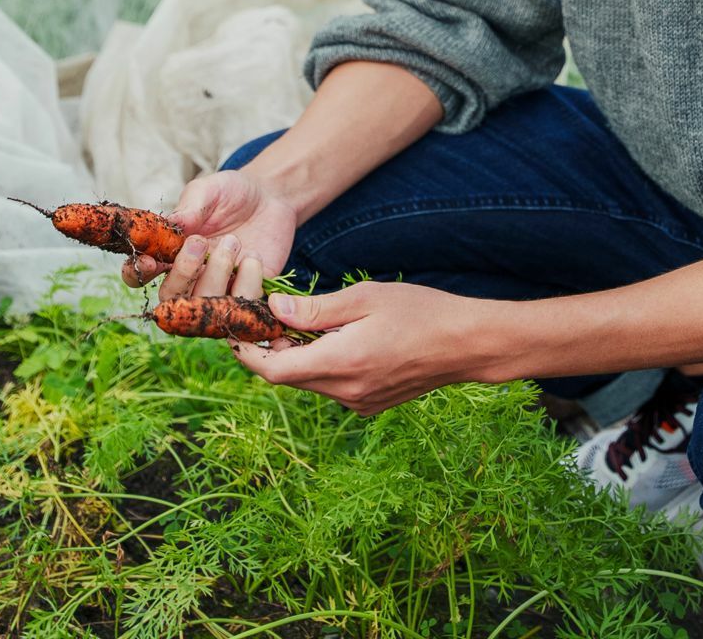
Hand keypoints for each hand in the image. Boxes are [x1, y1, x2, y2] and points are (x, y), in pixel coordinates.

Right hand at [121, 167, 297, 298]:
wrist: (272, 196)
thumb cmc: (232, 193)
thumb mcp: (209, 189)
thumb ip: (190, 206)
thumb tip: (172, 224)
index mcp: (170, 252)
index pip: (140, 274)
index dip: (137, 274)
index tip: (150, 260)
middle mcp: (190, 277)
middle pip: (170, 298)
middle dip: (182, 274)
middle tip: (200, 242)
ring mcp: (218, 289)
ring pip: (203, 306)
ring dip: (216, 275)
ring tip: (234, 241)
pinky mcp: (247, 295)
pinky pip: (240, 306)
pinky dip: (247, 283)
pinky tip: (254, 257)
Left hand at [231, 280, 493, 414]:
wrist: (466, 344)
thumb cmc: (419, 311)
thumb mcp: (364, 298)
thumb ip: (316, 310)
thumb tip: (274, 311)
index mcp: (340, 363)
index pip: (274, 370)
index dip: (249, 353)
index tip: (237, 331)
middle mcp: (345, 392)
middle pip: (289, 377)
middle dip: (273, 350)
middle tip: (270, 317)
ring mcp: (359, 402)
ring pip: (310, 382)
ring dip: (299, 357)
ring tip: (306, 323)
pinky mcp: (371, 404)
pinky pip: (333, 387)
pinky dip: (323, 365)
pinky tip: (338, 339)